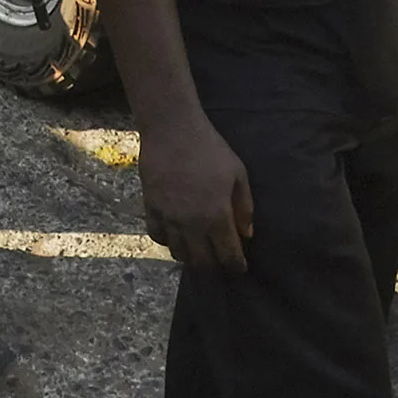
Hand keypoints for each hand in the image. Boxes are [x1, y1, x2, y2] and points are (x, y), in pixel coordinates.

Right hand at [140, 115, 253, 270]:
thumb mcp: (238, 175)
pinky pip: (157, 236)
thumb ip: (244, 207)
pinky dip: (168, 241)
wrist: (172, 129)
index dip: (236, 266)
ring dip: (190, 256)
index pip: (228, 256)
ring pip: (178, 253)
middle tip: (219, 263)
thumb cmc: (210, 149)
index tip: (240, 268)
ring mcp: (168, 217)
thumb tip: (247, 234)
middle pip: (202, 262)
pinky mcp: (150, 207)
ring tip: (198, 251)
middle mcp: (191, 224)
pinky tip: (176, 235)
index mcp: (217, 216)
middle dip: (214, 268)